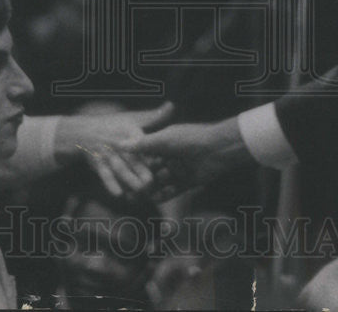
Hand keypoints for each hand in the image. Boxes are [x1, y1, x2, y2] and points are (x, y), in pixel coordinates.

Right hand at [54, 102, 174, 196]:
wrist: (83, 131)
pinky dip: (110, 184)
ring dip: (130, 180)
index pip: (142, 143)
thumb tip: (172, 105)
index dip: (152, 153)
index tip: (162, 162)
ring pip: (120, 168)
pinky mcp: (97, 163)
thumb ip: (154, 116)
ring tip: (141, 191)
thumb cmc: (114, 126)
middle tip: (153, 182)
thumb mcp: (132, 119)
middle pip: (132, 158)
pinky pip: (104, 175)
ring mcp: (107, 154)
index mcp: (130, 132)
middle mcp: (119, 142)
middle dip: (142, 170)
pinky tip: (118, 194)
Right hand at [127, 118, 253, 201]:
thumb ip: (143, 144)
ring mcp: (181, 170)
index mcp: (165, 143)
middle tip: (129, 187)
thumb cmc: (190, 139)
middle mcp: (172, 156)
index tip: (121, 170)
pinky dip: (165, 194)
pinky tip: (154, 199)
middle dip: (142, 179)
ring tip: (139, 196)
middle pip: (153, 170)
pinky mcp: (189, 182)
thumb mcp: (163, 139)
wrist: (217, 149)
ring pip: (163, 182)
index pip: (146, 155)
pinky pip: (174, 190)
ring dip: (152, 188)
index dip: (135, 163)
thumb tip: (120, 144)